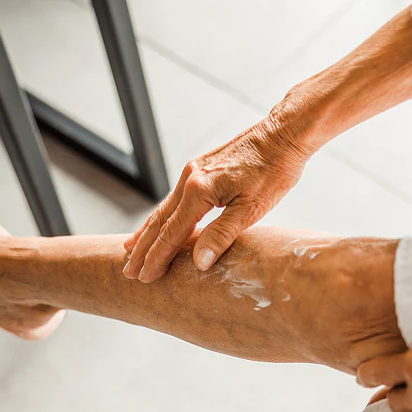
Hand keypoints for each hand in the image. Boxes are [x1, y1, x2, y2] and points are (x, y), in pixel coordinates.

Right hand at [123, 109, 315, 282]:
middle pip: (159, 221)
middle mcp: (190, 179)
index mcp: (200, 191)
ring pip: (164, 208)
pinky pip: (174, 198)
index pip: (172, 233)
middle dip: (143, 248)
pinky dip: (162, 215)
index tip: (144, 277)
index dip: (157, 258)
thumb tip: (198, 263)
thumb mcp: (251, 209)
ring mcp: (193, 171)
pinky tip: (159, 222)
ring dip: (148, 232)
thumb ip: (222, 235)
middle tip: (128, 271)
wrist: (283, 134)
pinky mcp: (200, 167)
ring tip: (131, 249)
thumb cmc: (273, 172)